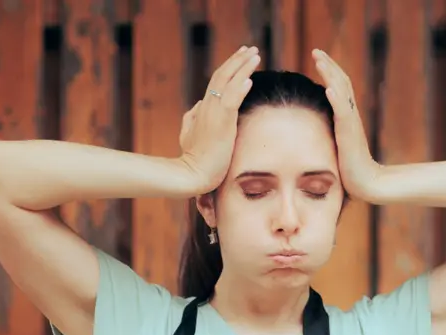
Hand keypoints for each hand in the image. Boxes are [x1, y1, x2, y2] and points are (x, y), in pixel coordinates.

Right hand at [178, 46, 261, 193]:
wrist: (192, 174)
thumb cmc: (195, 158)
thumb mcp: (189, 134)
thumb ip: (192, 118)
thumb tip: (198, 105)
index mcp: (203, 108)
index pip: (217, 81)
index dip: (230, 66)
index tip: (241, 56)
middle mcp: (207, 106)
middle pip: (222, 75)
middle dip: (238, 60)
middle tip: (251, 48)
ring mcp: (212, 114)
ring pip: (227, 83)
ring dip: (242, 68)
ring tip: (255, 55)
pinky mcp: (220, 124)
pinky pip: (230, 102)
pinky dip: (239, 89)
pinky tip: (249, 80)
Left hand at [312, 49, 382, 201]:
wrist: (366, 182)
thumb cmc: (350, 167)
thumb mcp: (337, 143)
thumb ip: (331, 130)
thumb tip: (316, 125)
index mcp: (347, 115)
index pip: (339, 85)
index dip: (329, 70)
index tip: (317, 57)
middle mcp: (350, 114)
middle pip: (342, 81)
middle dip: (328, 65)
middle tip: (316, 51)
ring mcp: (351, 123)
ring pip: (342, 92)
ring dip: (330, 75)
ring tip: (319, 61)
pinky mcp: (349, 134)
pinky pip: (343, 113)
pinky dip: (336, 99)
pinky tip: (328, 89)